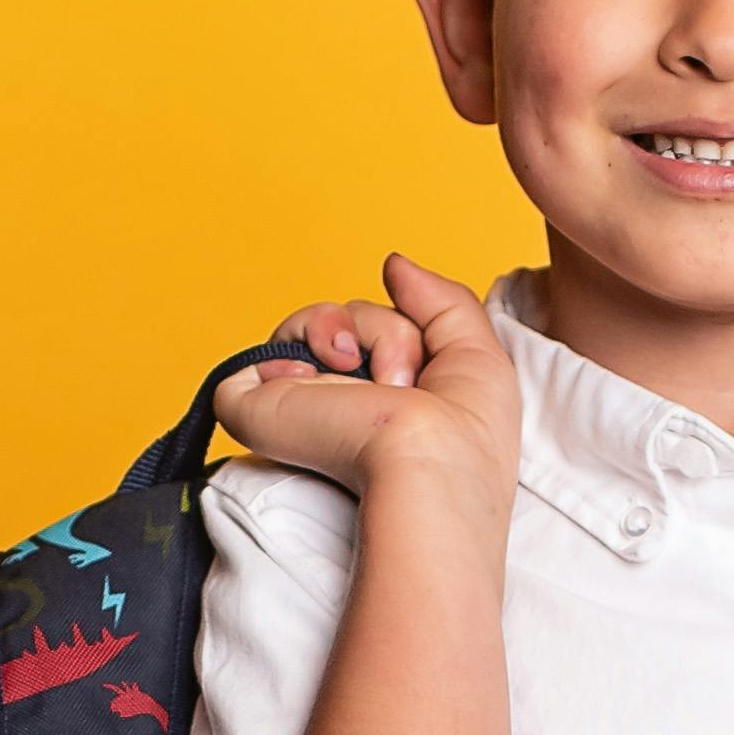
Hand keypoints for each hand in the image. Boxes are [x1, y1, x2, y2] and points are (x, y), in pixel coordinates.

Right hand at [214, 256, 521, 521]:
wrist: (425, 471)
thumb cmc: (465, 437)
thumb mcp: (476, 353)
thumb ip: (438, 300)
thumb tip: (392, 263)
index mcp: (388, 403)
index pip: (380, 335)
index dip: (403, 333)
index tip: (424, 374)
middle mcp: (345, 406)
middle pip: (349, 321)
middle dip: (383, 332)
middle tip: (400, 383)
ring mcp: (301, 409)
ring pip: (311, 326)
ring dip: (347, 334)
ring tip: (366, 383)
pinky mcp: (258, 413)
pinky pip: (257, 354)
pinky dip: (289, 345)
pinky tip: (313, 381)